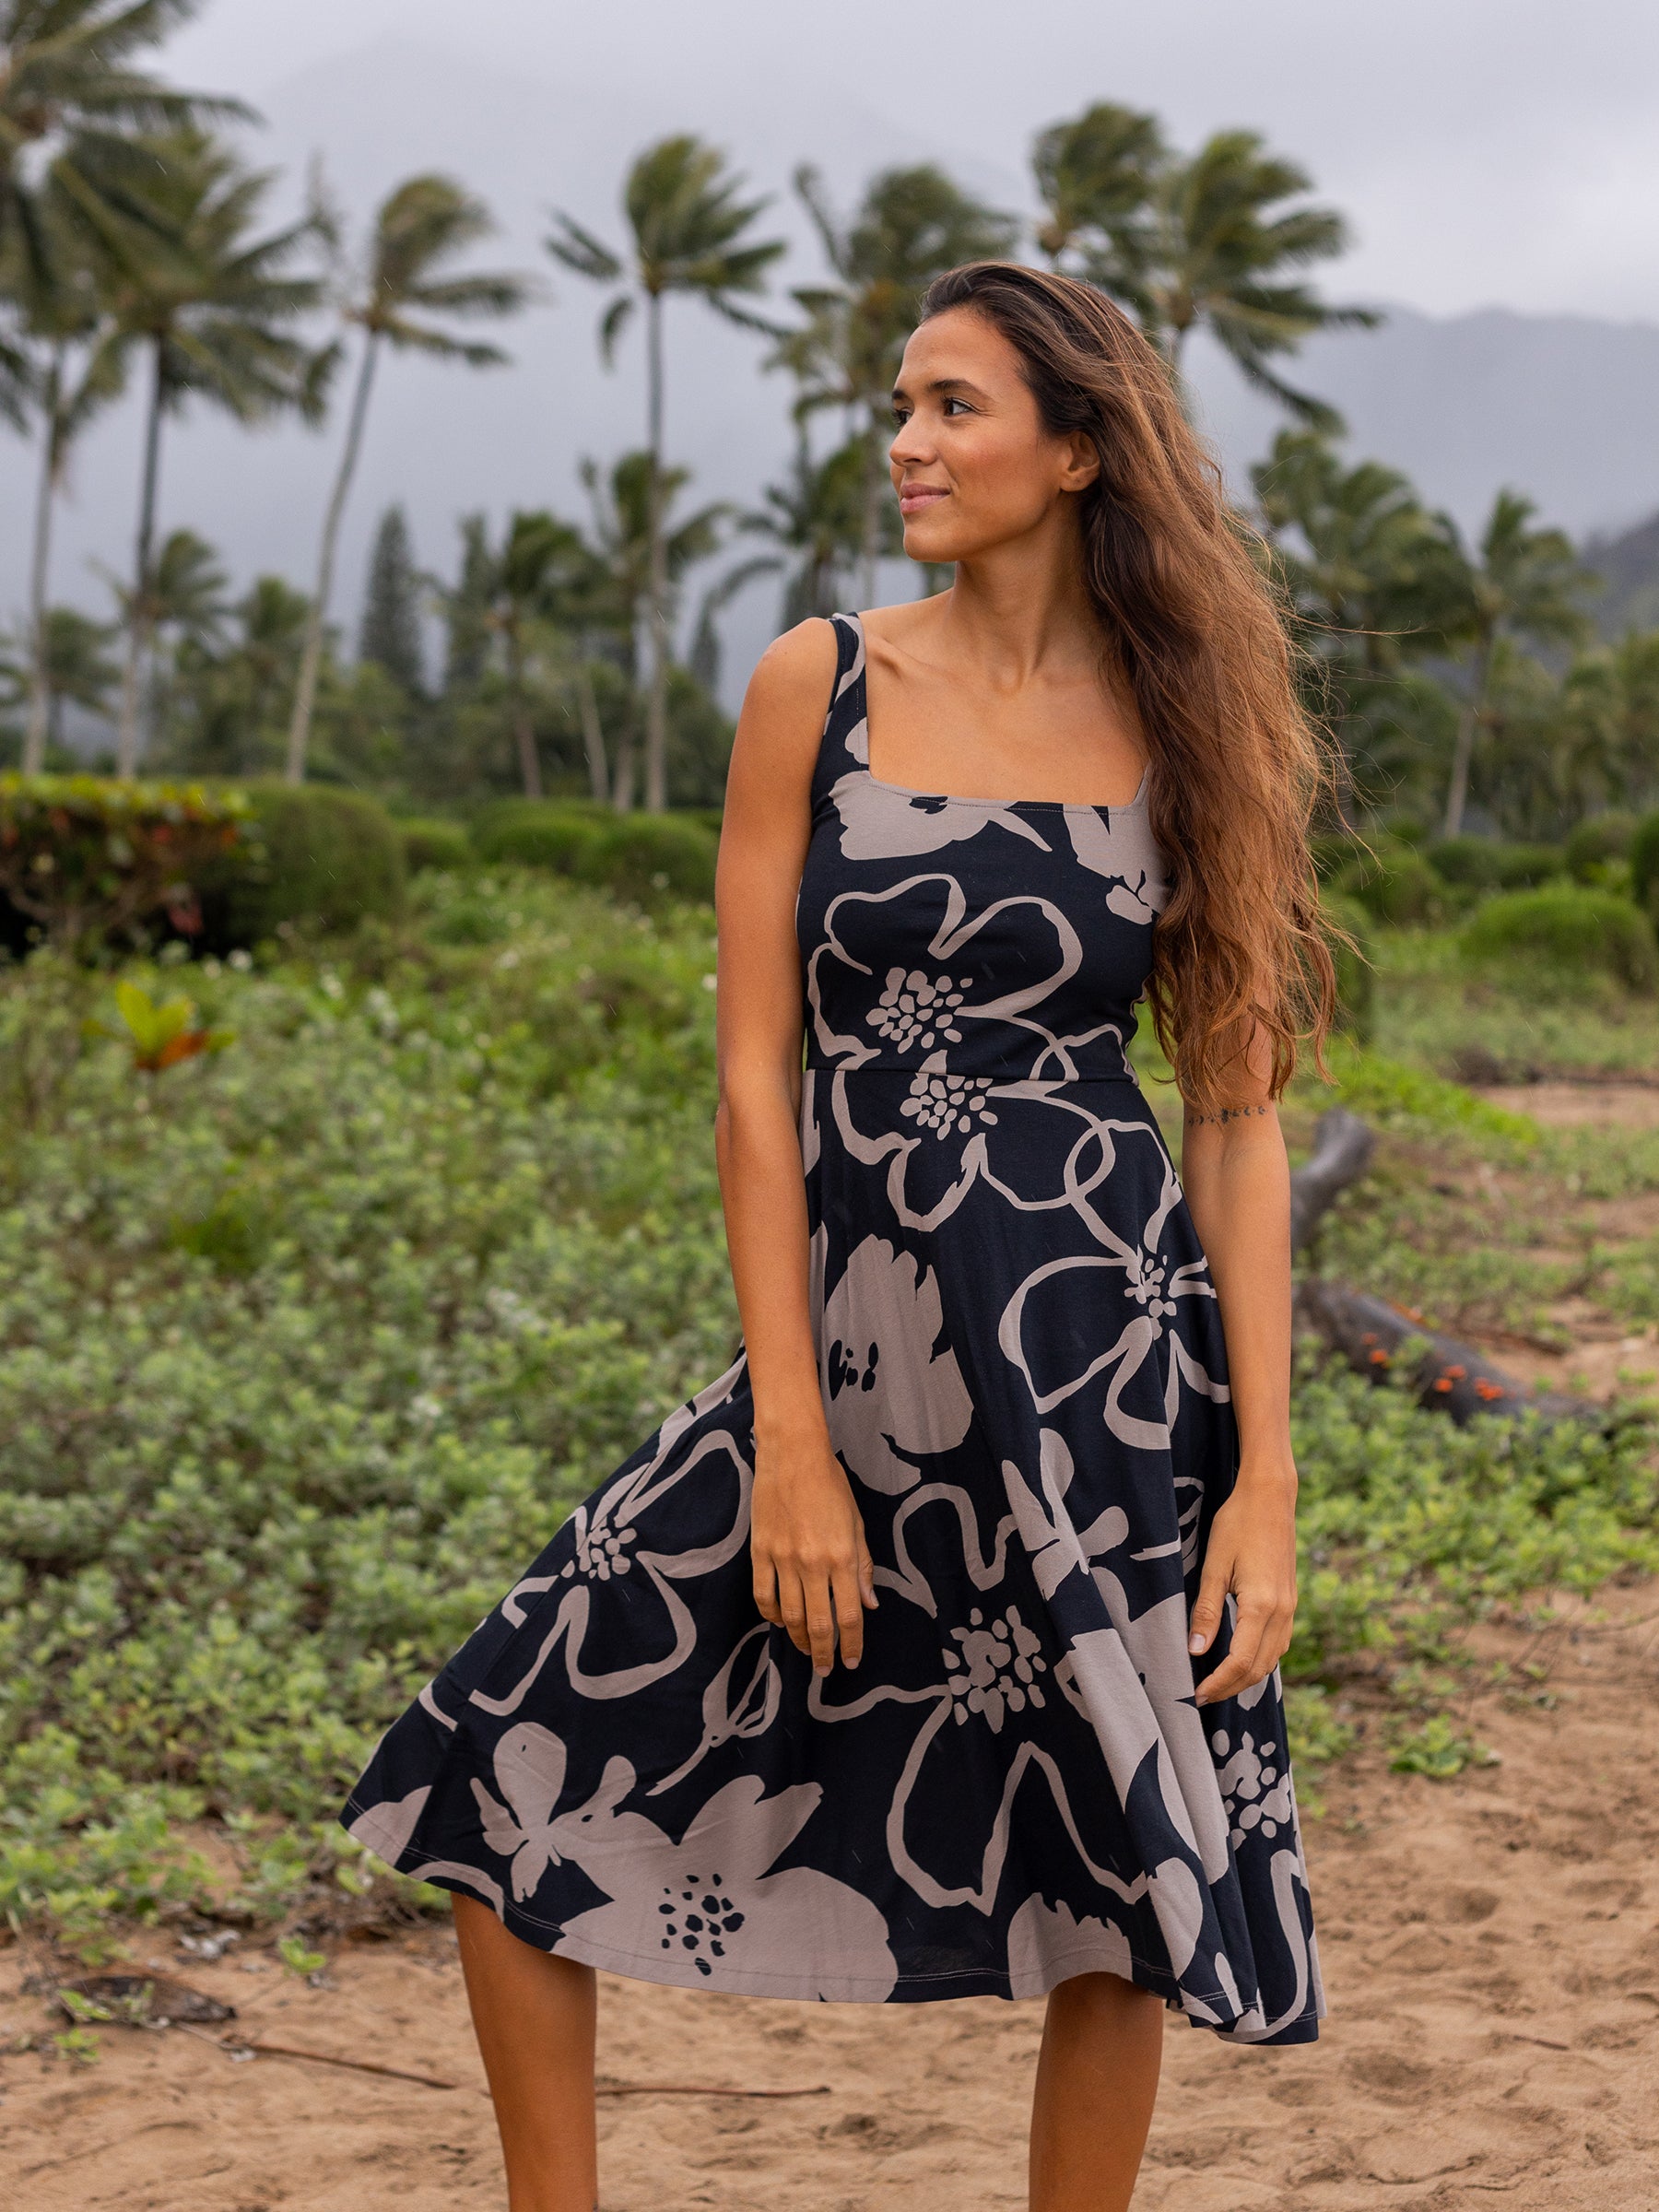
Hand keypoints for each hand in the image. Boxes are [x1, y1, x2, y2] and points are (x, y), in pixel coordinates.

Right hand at [750, 1426, 876, 1672]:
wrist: (792, 1454)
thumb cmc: (831, 1484)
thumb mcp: (857, 1523)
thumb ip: (863, 1567)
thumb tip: (869, 1604)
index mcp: (842, 1557)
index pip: (848, 1615)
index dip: (851, 1644)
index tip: (851, 1662)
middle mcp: (812, 1564)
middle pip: (817, 1624)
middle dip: (823, 1653)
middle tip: (826, 1669)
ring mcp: (782, 1559)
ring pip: (789, 1615)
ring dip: (799, 1639)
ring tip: (806, 1650)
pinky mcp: (760, 1551)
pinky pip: (763, 1595)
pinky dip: (771, 1615)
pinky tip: (780, 1622)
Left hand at [1188, 1463, 1298, 1707]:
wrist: (1271, 1498)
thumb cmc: (1237, 1525)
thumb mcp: (1214, 1566)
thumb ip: (1206, 1612)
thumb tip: (1195, 1651)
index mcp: (1261, 1606)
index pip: (1240, 1662)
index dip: (1217, 1683)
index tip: (1195, 1695)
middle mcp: (1282, 1613)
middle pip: (1259, 1669)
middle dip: (1230, 1688)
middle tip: (1201, 1696)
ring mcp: (1290, 1608)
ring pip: (1272, 1660)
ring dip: (1246, 1678)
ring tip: (1217, 1683)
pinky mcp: (1290, 1601)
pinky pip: (1278, 1644)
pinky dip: (1260, 1660)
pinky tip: (1240, 1659)